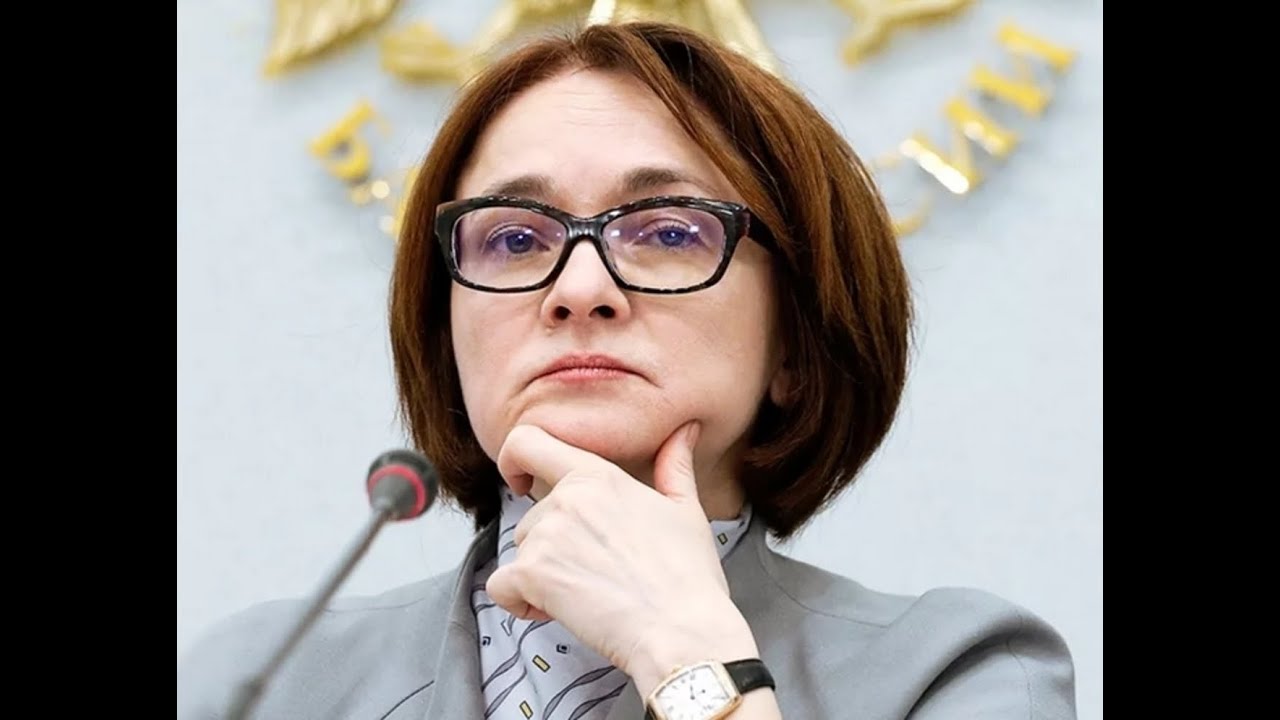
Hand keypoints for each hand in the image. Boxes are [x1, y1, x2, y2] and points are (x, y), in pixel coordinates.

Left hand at [484, 421, 758, 692]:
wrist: (682, 630)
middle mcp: (567, 498)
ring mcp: (546, 535)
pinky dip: (520, 602)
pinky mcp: (533, 574)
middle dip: (551, 546)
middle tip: (593, 570)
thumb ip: (674, 466)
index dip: (514, 461)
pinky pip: (501, 586)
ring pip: (520, 552)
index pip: (527, 442)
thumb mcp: (686, 511)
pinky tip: (556, 610)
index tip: (521, 483)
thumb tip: (684, 431)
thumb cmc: (688, 578)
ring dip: (542, 575)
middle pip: (530, 517)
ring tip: (587, 592)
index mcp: (598, 475)